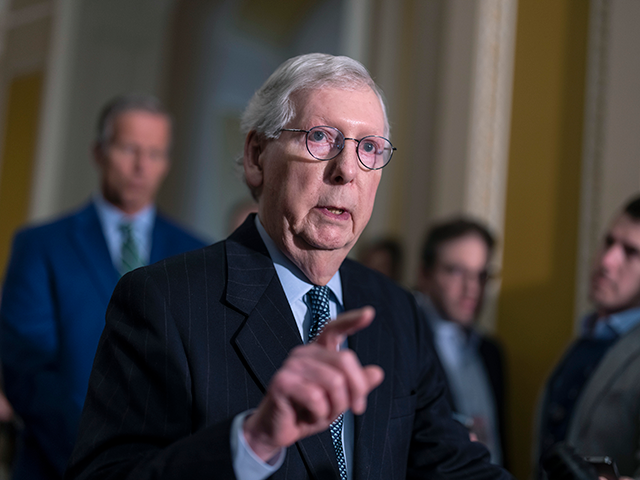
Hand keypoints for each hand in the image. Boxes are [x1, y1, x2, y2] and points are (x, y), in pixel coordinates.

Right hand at [243, 306, 384, 460]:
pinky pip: (316, 398)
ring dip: (336, 407)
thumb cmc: (307, 412)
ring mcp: (292, 365)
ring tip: (324, 413)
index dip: (352, 321)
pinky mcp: (282, 381)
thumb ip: (357, 386)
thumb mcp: (339, 400)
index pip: (334, 329)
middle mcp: (304, 353)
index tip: (369, 313)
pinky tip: (309, 415)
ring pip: (334, 382)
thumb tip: (377, 372)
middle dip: (357, 390)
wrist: (278, 431)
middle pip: (345, 360)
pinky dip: (320, 413)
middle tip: (355, 408)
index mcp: (318, 352)